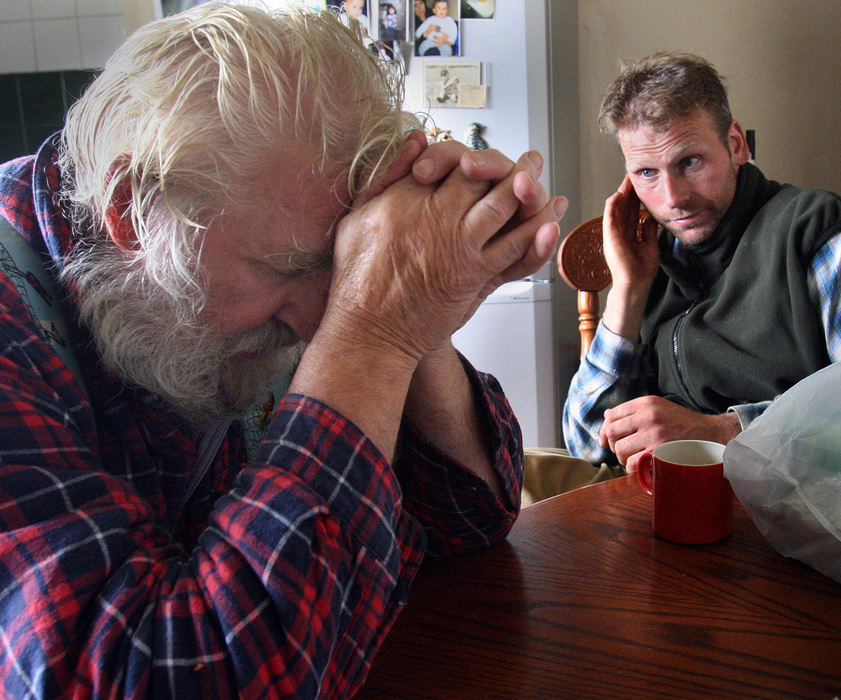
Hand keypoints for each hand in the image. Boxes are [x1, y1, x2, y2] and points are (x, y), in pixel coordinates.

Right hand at [321, 147, 564, 362]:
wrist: (369, 329)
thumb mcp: (357, 215)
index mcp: (406, 196)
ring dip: (528, 187)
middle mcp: (436, 215)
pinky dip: (537, 233)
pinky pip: (514, 248)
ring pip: (504, 204)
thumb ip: (388, 174)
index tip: (474, 162)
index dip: (465, 156)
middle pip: (483, 176)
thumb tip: (416, 137)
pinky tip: (551, 220)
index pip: (447, 159)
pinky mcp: (474, 273)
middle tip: (530, 161)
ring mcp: (458, 244)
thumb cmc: (358, 277)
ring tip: (540, 179)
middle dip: (508, 165)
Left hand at [598, 395, 742, 472]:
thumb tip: (606, 417)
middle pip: (612, 432)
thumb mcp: (659, 407)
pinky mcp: (660, 451)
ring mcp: (654, 433)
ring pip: (620, 449)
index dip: (604, 430)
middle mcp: (648, 415)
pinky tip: (639, 466)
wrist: (711, 433)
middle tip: (622, 452)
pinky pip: (632, 463)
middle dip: (613, 445)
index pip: (612, 415)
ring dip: (622, 458)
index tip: (606, 441)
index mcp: (646, 403)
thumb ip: (633, 411)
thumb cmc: (682, 422)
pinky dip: (632, 468)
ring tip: (631, 459)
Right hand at [602, 175, 659, 288]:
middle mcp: (620, 233)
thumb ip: (648, 231)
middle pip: (624, 207)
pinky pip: (609, 218)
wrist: (635, 283)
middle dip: (628, 191)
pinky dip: (612, 206)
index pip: (632, 212)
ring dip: (621, 194)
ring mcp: (613, 234)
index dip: (636, 198)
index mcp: (629, 234)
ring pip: (616, 209)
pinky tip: (617, 194)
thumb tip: (650, 217)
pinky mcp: (609, 237)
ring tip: (626, 180)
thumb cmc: (641, 270)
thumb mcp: (650, 245)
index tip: (641, 185)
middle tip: (633, 176)